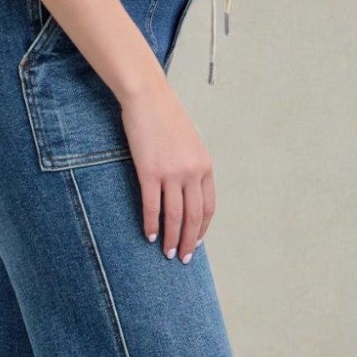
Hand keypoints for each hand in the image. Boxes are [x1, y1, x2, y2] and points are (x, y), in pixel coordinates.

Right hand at [119, 73, 215, 260]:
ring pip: (174, 216)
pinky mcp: (149, 171)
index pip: (208, 207)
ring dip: (171, 238)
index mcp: (205, 166)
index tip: (195, 242)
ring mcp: (171, 173)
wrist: (148, 97)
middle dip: (188, 241)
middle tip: (182, 258)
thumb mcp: (189, 143)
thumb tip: (186, 191)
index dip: (202, 229)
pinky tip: (149, 235)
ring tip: (166, 253)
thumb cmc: (165, 118)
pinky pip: (152, 206)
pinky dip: (151, 224)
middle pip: (193, 216)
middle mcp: (192, 172)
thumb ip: (191, 167)